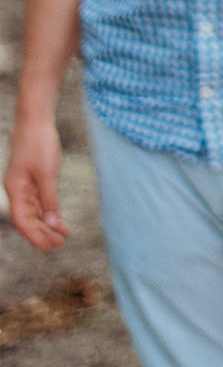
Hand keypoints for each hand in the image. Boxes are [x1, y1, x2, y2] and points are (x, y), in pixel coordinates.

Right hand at [4, 116, 69, 250]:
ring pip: (34, 210)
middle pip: (28, 218)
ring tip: (62, 235)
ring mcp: (24, 183)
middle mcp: (17, 189)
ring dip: (47, 223)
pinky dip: (48, 209)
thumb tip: (51, 223)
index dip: (35, 236)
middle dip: (43, 233)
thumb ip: (49, 199)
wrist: (36, 118)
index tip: (49, 248)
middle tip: (60, 245)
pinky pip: (38, 199)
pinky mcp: (32, 176)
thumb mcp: (47, 173)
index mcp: (15, 190)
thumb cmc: (39, 143)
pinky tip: (58, 217)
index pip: (23, 221)